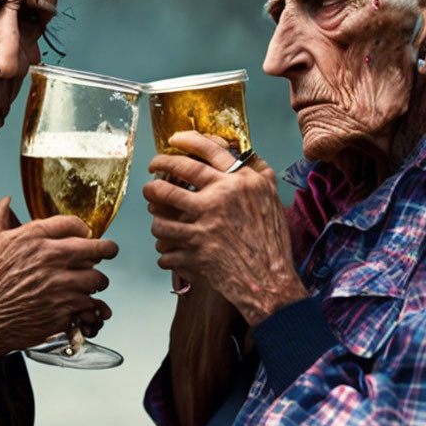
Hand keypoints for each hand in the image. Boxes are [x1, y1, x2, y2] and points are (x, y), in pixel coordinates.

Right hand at [0, 197, 117, 354]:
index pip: (74, 224)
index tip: (86, 233)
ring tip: (92, 283)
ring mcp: (59, 287)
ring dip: (96, 281)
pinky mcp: (62, 312)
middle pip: (96, 249)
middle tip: (108, 252)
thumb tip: (5, 200)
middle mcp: (50, 259)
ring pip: (97, 279)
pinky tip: (83, 306)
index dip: (83, 228)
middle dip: (106, 249)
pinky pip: (89, 306)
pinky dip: (89, 306)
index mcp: (33, 238)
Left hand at [143, 131, 306, 326]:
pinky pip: (165, 251)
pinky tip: (170, 252)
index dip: (185, 141)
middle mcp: (221, 198)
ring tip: (158, 218)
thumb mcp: (272, 198)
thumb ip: (257, 173)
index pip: (207, 150)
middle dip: (157, 169)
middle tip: (152, 176)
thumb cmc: (273, 243)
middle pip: (175, 172)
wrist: (272, 283)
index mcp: (241, 182)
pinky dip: (165, 253)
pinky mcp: (195, 252)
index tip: (172, 141)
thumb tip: (241, 152)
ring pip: (161, 214)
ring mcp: (206, 225)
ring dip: (156, 217)